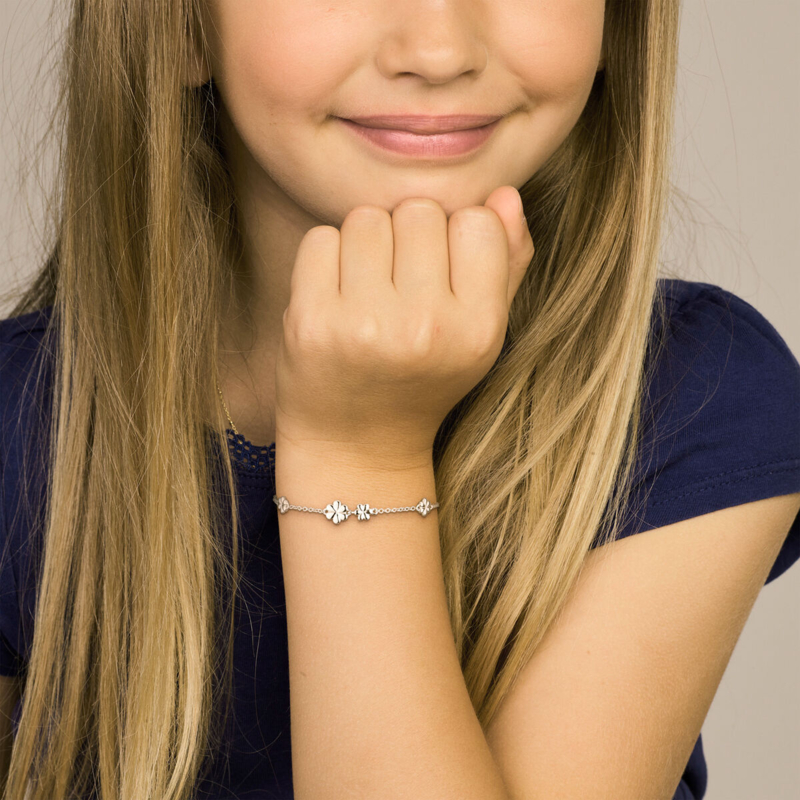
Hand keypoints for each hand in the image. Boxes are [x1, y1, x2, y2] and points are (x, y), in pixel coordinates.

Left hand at [274, 185, 534, 467]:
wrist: (356, 445)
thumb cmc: (421, 380)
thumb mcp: (479, 334)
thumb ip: (505, 264)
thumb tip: (504, 194)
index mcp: (479, 330)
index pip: (476, 221)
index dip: (455, 240)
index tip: (441, 277)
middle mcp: (425, 328)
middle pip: (419, 211)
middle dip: (408, 239)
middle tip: (399, 288)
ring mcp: (365, 325)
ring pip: (367, 218)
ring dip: (365, 245)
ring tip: (367, 293)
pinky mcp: (311, 322)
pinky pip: (320, 239)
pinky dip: (325, 260)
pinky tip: (335, 299)